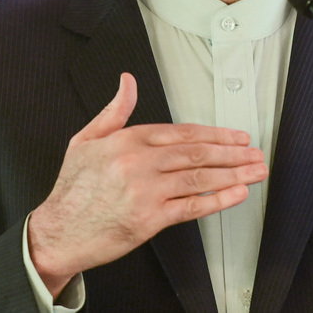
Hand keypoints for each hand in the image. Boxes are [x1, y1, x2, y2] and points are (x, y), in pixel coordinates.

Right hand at [28, 72, 268, 295]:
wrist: (57, 232)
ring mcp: (145, 192)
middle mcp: (139, 163)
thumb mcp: (86, 140)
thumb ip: (114, 111)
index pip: (182, 133)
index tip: (237, 137)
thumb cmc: (72, 189)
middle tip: (255, 153)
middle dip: (232, 153)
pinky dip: (218, 200)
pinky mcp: (149, 220)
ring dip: (233, 174)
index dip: (215, 134)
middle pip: (197, 154)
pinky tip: (237, 194)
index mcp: (128, 141)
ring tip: (256, 171)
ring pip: (199, 178)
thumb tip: (127, 81)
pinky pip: (191, 208)